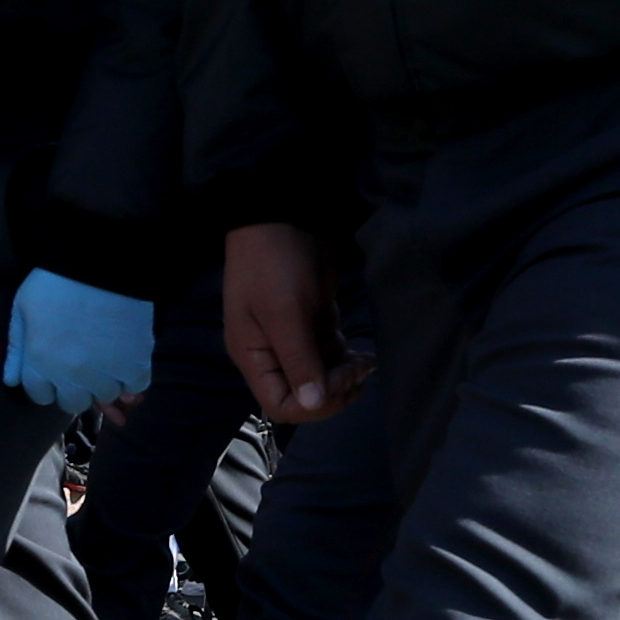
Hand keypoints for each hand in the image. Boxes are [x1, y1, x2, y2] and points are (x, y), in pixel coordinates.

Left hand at [2, 269, 155, 415]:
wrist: (102, 258)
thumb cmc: (57, 279)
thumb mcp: (23, 308)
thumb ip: (16, 348)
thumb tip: (11, 382)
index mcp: (39, 360)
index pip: (40, 396)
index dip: (48, 383)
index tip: (57, 368)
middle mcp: (70, 373)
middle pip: (73, 403)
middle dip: (76, 388)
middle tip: (83, 365)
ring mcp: (104, 371)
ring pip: (106, 395)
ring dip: (106, 381)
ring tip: (107, 357)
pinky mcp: (135, 362)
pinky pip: (136, 385)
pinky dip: (134, 375)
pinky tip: (128, 356)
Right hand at [219, 221, 345, 425]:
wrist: (281, 214)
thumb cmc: (275, 263)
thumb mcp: (284, 312)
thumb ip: (299, 360)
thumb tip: (313, 404)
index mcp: (254, 357)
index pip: (281, 405)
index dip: (313, 405)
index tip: (339, 380)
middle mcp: (272, 354)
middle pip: (305, 395)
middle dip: (335, 390)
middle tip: (359, 369)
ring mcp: (294, 338)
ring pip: (323, 377)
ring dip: (346, 374)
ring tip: (365, 359)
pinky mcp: (312, 322)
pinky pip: (330, 354)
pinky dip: (347, 357)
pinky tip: (362, 350)